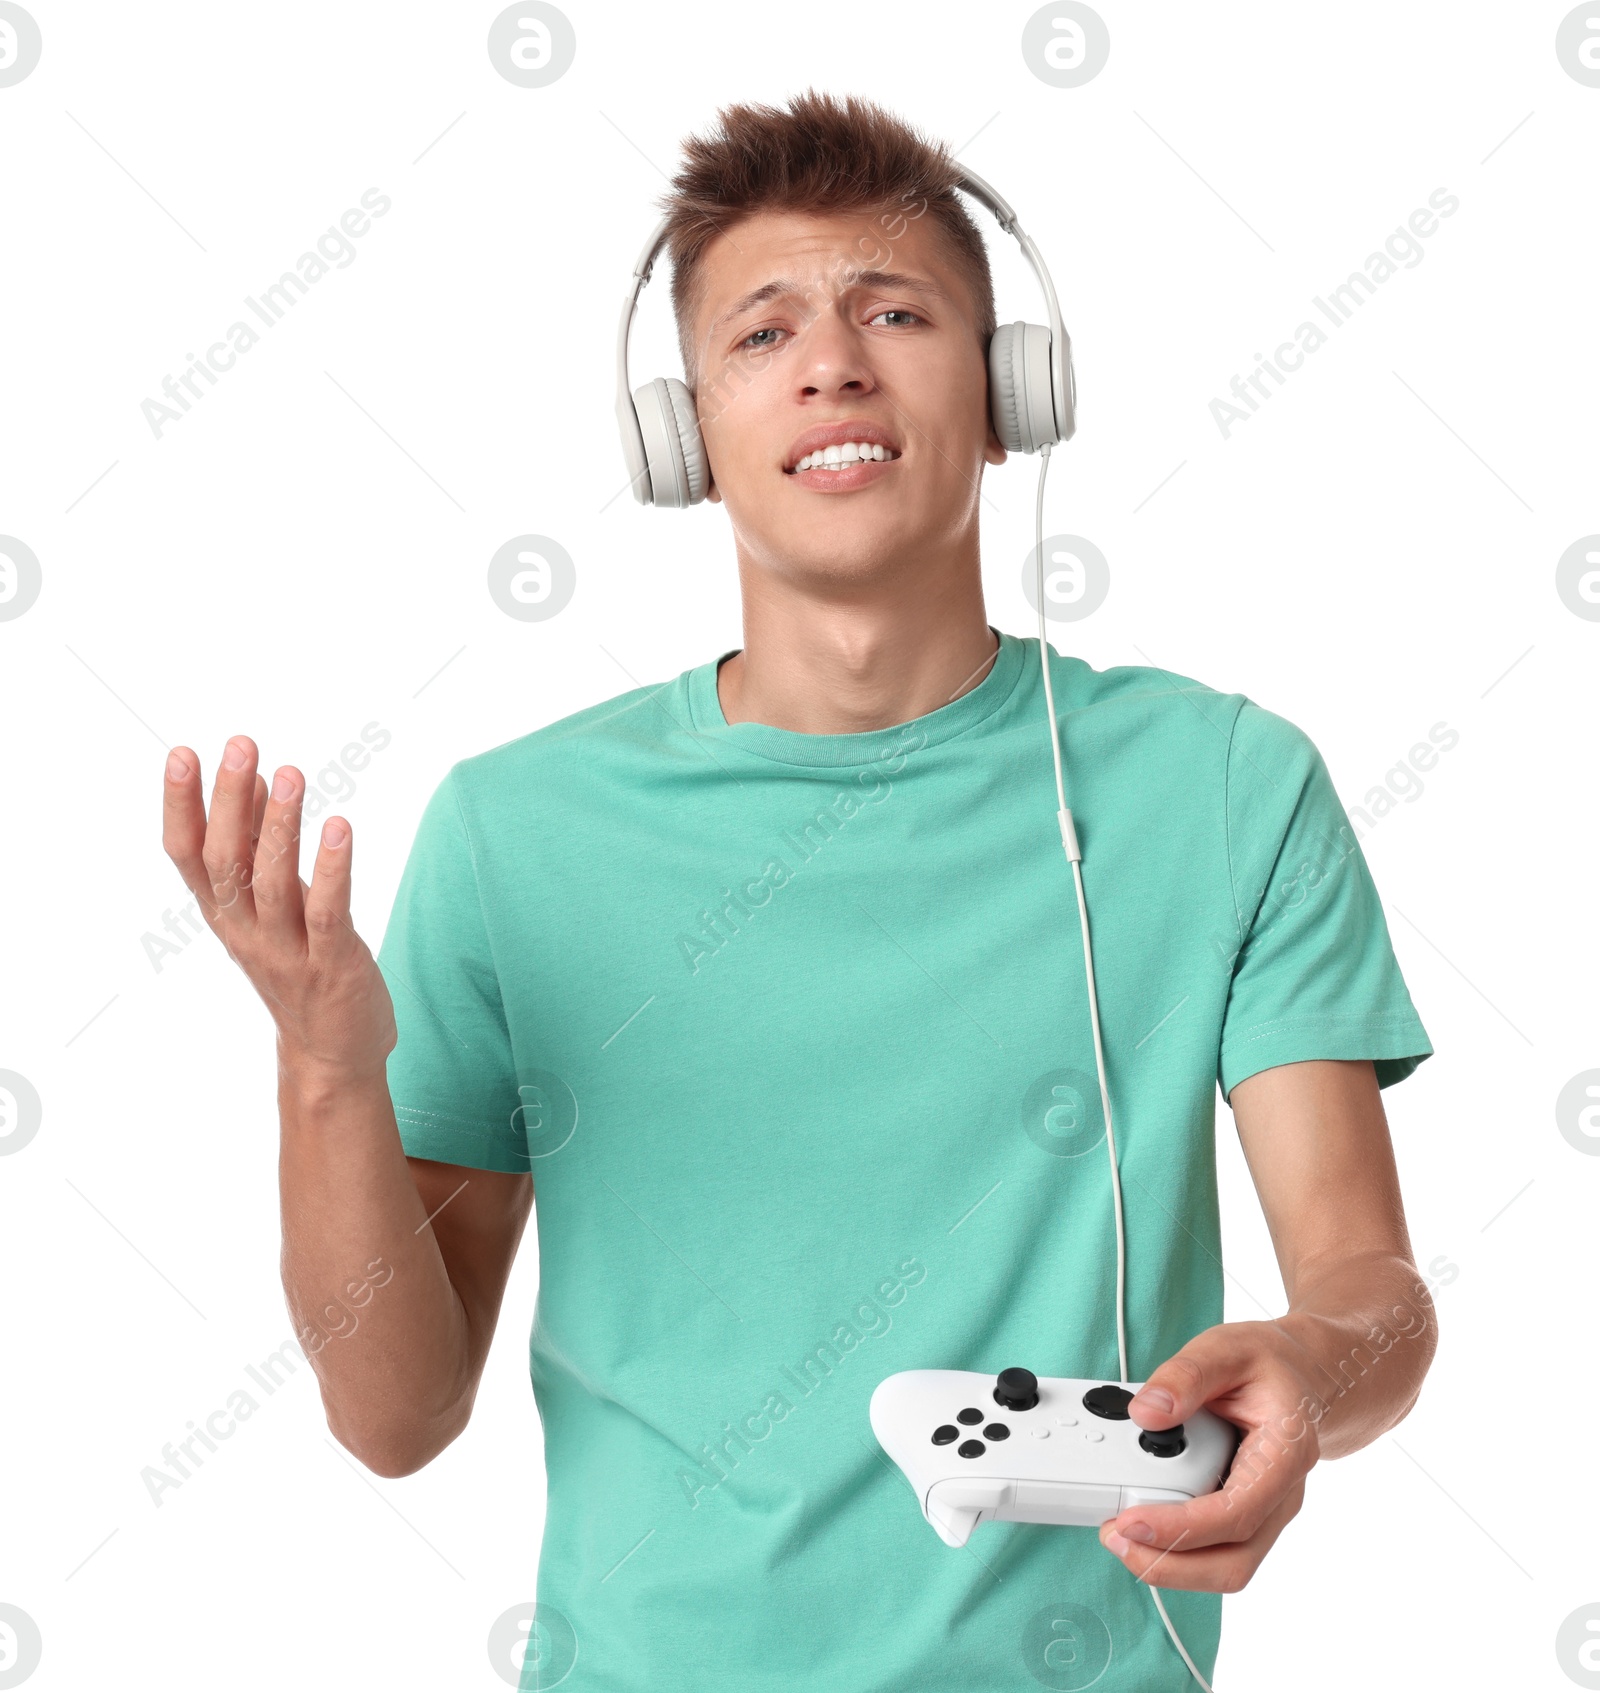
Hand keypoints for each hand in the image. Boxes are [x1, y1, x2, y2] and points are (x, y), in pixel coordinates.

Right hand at [162, 736, 396, 1080]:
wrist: (331, 1053)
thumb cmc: (299, 964)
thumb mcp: (269, 904)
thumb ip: (257, 846)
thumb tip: (255, 777)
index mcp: (223, 914)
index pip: (186, 855)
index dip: (180, 806)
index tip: (182, 753)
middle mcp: (245, 931)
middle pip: (224, 862)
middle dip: (227, 802)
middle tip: (238, 746)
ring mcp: (286, 950)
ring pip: (272, 883)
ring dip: (279, 825)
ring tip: (289, 773)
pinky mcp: (332, 964)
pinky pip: (328, 913)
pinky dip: (333, 869)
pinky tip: (339, 828)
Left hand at [1097, 1320, 1324, 1592]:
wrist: (1300, 1375)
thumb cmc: (1266, 1363)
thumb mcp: (1225, 1349)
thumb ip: (1185, 1376)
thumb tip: (1146, 1413)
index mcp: (1284, 1454)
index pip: (1236, 1514)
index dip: (1182, 1528)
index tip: (1132, 1522)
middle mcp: (1280, 1494)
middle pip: (1234, 1561)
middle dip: (1171, 1565)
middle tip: (1114, 1537)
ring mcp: (1266, 1510)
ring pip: (1226, 1566)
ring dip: (1171, 1565)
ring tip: (1119, 1535)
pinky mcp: (1247, 1514)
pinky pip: (1217, 1550)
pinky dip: (1178, 1549)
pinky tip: (1142, 1525)